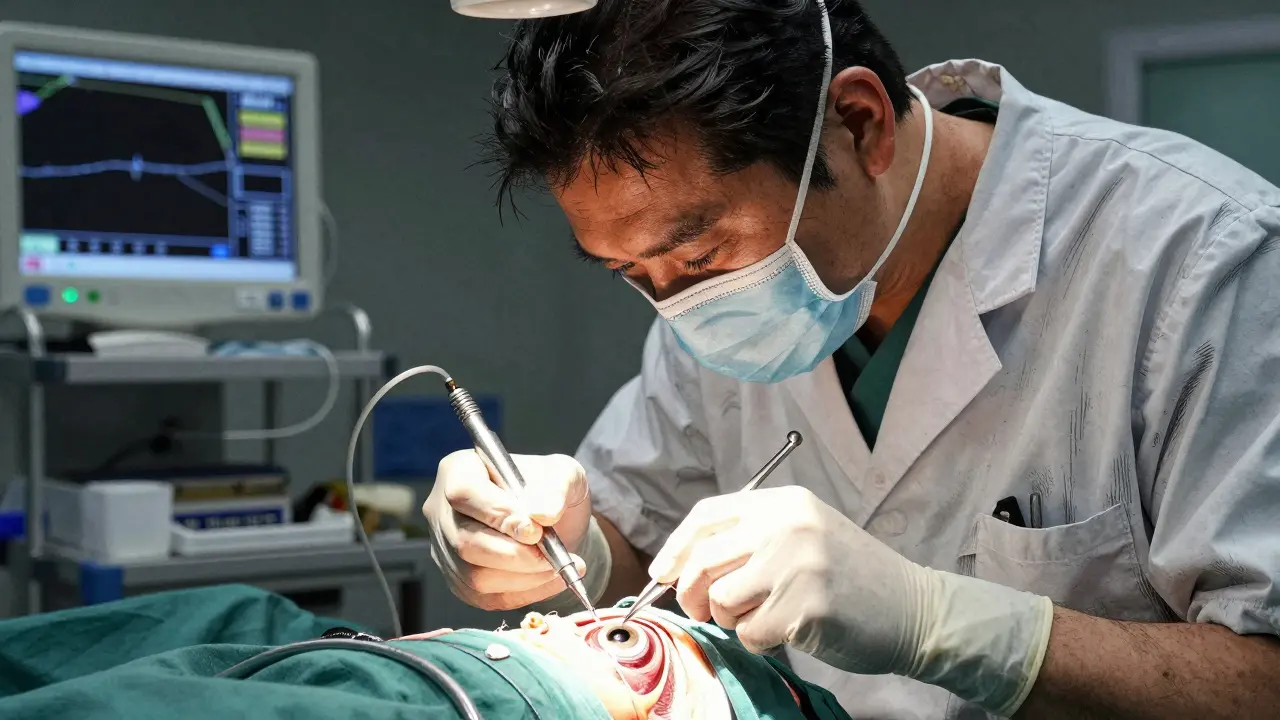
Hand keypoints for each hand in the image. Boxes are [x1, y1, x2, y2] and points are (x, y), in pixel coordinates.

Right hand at [423, 450, 591, 610]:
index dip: (498, 515)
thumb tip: (544, 514)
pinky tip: (550, 581)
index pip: (465, 493)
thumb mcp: (564, 474)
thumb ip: (557, 489)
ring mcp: (446, 549)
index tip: (536, 531)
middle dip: (515, 555)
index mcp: (460, 471)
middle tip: (554, 556)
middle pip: (465, 542)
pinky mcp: (458, 580)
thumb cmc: (549, 488)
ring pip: (473, 576)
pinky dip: (523, 594)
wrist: (551, 520)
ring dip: (523, 578)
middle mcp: (442, 510)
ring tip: (559, 567)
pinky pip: (484, 598)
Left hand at [649, 485, 1053, 715]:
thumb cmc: (850, 576)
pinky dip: (758, 641)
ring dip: (730, 619)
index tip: (662, 573)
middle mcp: (787, 526)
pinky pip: (750, 632)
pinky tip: (784, 631)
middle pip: (704, 559)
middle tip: (704, 610)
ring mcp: (798, 564)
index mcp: (784, 503)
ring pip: (722, 599)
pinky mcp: (806, 606)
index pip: (707, 516)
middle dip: (692, 592)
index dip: (676, 547)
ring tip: (759, 617)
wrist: (913, 608)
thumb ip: (751, 537)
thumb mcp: (803, 533)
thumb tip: (681, 564)